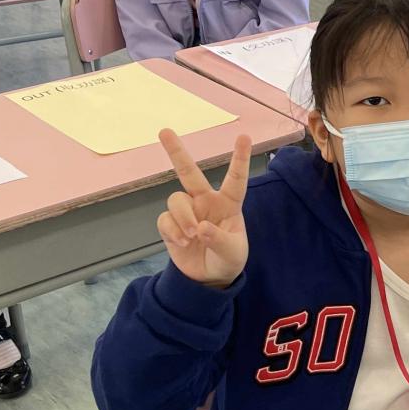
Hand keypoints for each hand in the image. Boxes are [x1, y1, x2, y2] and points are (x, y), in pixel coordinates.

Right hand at [157, 129, 251, 287]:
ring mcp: (187, 211)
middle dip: (177, 152)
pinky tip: (182, 242)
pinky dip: (172, 230)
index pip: (235, 179)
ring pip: (176, 199)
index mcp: (228, 203)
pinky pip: (164, 219)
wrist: (209, 278)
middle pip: (189, 172)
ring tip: (191, 236)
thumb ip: (220, 240)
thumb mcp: (232, 252)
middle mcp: (206, 202)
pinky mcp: (171, 224)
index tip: (244, 136)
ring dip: (182, 217)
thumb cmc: (228, 259)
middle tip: (165, 131)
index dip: (240, 158)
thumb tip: (200, 228)